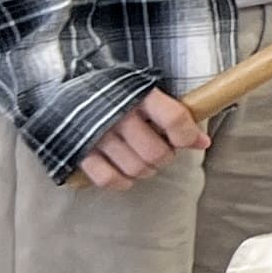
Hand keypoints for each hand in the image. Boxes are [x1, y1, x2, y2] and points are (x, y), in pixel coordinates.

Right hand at [77, 87, 207, 191]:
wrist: (69, 91)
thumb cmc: (117, 94)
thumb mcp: (146, 93)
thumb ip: (174, 115)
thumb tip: (202, 142)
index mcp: (138, 94)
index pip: (174, 119)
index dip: (188, 136)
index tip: (195, 141)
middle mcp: (117, 114)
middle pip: (156, 152)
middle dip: (165, 157)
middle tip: (161, 150)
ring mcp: (96, 134)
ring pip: (135, 168)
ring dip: (145, 170)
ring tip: (142, 159)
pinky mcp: (79, 151)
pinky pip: (107, 178)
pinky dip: (120, 181)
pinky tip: (124, 173)